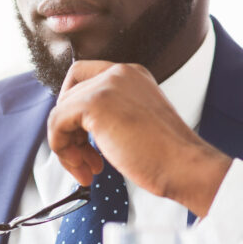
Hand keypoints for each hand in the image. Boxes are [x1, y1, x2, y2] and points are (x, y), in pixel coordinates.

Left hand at [46, 61, 232, 217]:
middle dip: (71, 134)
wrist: (186, 166)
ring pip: (60, 112)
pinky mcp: (95, 103)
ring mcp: (106, 85)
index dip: (74, 110)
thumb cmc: (167, 155)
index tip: (82, 138)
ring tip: (86, 170)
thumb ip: (111, 113)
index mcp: (131, 75)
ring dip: (67, 146)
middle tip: (86, 161)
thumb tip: (74, 126)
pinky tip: (83, 169)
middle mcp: (118, 73)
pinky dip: (62, 149)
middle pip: (68, 97)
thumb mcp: (137, 121)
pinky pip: (57, 123)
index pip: (82, 78)